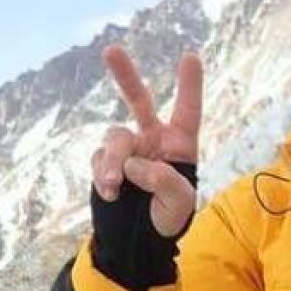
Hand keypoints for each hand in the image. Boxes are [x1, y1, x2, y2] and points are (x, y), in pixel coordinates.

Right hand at [90, 45, 202, 236]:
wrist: (138, 240)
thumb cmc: (169, 218)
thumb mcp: (180, 203)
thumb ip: (164, 181)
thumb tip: (134, 163)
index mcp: (179, 144)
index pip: (187, 110)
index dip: (189, 85)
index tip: (191, 57)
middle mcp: (152, 140)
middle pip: (139, 101)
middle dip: (125, 75)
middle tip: (111, 49)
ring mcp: (127, 150)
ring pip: (116, 138)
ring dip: (114, 161)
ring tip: (115, 184)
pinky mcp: (104, 164)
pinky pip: (100, 160)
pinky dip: (103, 176)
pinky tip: (110, 193)